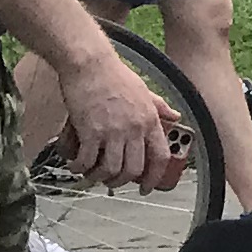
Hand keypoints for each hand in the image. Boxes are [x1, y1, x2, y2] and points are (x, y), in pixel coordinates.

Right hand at [48, 43, 182, 193]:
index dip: (155, 176)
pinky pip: (87, 161)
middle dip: (121, 182)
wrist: (90, 64)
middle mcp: (135, 128)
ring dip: (98, 177)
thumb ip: (160, 107)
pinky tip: (75, 166)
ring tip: (90, 175)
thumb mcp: (145, 90)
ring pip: (110, 169)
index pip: (160, 155)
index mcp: (150, 119)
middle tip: (110, 182)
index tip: (146, 187)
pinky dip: (80, 168)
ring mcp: (113, 131)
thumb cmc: (115, 75)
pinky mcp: (91, 131)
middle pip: (133, 169)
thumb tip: (176, 117)